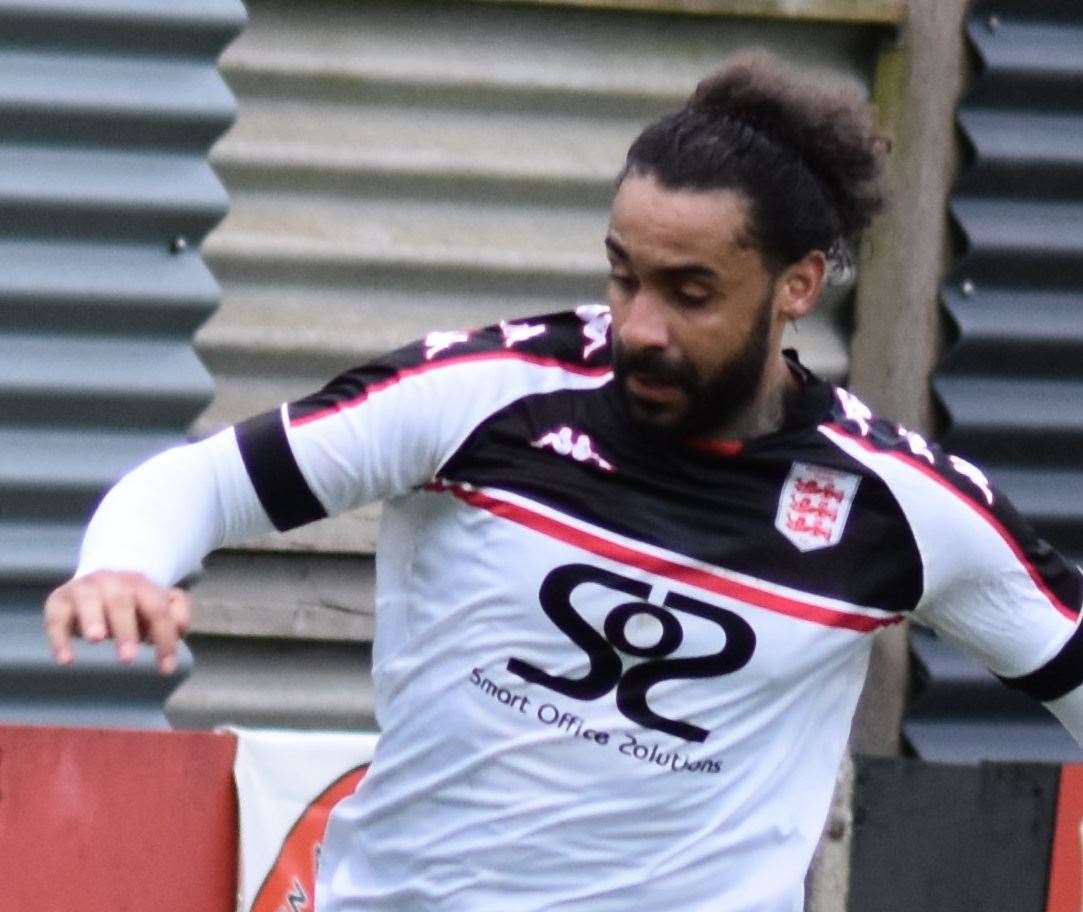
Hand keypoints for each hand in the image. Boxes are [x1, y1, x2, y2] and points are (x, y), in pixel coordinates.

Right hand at [43, 570, 191, 673]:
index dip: (164, 638)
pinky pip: (56, 618)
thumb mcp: (159, 603)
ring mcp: (84, 589)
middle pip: (122, 602)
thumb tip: (179, 630)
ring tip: (96, 639)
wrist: (101, 582)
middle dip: (125, 629)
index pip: (157, 610)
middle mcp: (112, 582)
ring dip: (93, 619)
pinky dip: (59, 638)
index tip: (166, 669)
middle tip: (128, 658)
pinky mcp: (59, 600)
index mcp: (141, 584)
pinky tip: (66, 660)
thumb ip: (177, 613)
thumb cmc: (136, 603)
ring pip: (88, 601)